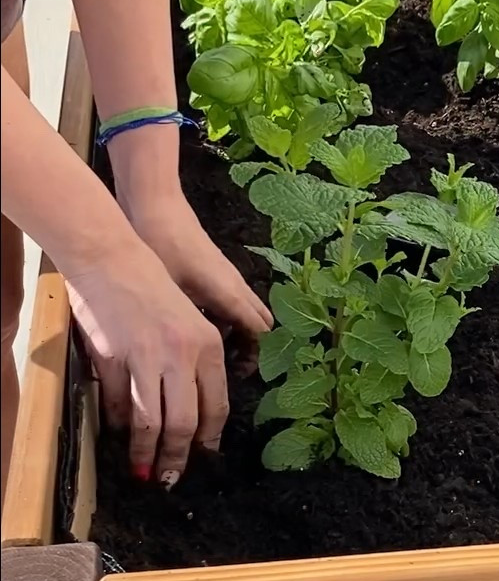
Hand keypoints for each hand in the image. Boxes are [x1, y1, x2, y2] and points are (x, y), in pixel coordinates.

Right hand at [66, 236, 236, 485]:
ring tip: (144, 471)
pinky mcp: (112, 358)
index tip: (203, 456)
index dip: (208, 439)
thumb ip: (198, 362)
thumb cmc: (154, 289)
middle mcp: (181, 355)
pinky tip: (117, 434)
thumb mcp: (191, 323)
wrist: (112, 260)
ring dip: (145, 453)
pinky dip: (116, 424)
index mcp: (208, 346)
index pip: (216, 407)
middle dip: (177, 457)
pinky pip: (116, 404)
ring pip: (148, 421)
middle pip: (183, 423)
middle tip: (171, 477)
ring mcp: (145, 358)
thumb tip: (197, 412)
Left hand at [123, 191, 271, 364]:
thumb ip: (185, 327)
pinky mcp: (217, 272)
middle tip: (227, 367)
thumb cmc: (160, 248)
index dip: (255, 357)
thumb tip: (186, 361)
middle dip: (251, 347)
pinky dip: (226, 318)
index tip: (237, 373)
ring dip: (237, 333)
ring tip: (212, 352)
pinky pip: (233, 302)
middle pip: (260, 323)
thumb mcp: (170, 293)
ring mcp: (229, 277)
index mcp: (229, 295)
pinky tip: (197, 328)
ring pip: (246, 312)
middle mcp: (236, 286)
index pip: (261, 334)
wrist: (155, 207)